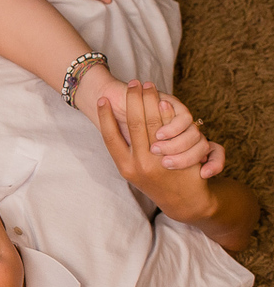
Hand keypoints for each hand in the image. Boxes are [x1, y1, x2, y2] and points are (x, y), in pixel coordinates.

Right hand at [96, 83, 220, 222]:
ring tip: (146, 85)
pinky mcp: (180, 157)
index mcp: (125, 167)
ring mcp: (161, 160)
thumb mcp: (134, 171)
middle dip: (132, 100)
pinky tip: (163, 101)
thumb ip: (126, 151)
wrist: (185, 202)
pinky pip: (173, 129)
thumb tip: (111, 125)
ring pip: (154, 123)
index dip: (104, 117)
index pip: (110, 137)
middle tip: (131, 83)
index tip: (102, 99)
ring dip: (150, 100)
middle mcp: (141, 164)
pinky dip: (168, 113)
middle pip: (135, 125)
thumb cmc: (155, 182)